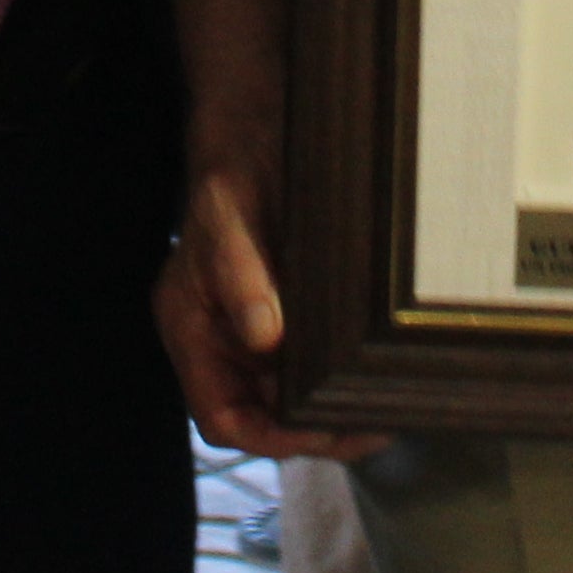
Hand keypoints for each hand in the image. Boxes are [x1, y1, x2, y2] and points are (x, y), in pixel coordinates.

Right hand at [155, 147, 381, 463]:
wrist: (257, 134)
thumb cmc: (231, 174)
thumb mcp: (228, 216)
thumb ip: (241, 274)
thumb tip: (263, 336)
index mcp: (190, 329)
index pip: (221, 416)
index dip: (268, 438)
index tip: (318, 436)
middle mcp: (222, 342)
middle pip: (263, 417)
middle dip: (314, 432)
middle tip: (370, 428)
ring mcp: (257, 333)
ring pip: (292, 398)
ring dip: (333, 410)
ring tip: (382, 409)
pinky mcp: (291, 315)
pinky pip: (314, 365)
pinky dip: (341, 377)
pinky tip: (376, 375)